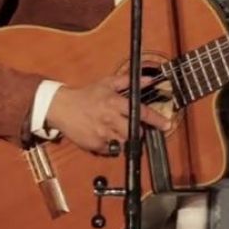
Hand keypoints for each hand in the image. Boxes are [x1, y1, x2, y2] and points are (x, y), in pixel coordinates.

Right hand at [45, 75, 171, 154]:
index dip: (156, 119)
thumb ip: (128, 81)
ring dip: (125, 139)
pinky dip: (112, 145)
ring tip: (116, 130)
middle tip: (132, 127)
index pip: (141, 112)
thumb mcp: (107, 83)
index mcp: (114, 102)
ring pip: (125, 143)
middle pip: (135, 132)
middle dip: (138, 131)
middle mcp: (110, 119)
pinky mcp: (96, 145)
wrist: (62, 107)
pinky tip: (104, 135)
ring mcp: (103, 134)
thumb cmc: (86, 95)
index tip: (167, 124)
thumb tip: (149, 79)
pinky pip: (111, 150)